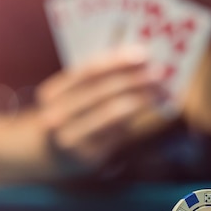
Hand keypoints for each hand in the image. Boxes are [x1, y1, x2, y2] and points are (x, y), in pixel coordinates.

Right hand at [35, 47, 167, 176]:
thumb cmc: (72, 116)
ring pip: (111, 113)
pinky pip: (117, 133)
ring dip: (140, 99)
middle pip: (102, 92)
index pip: (87, 72)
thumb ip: (99, 80)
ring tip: (161, 90)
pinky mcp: (89, 157)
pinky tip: (151, 108)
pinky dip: (136, 118)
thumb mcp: (74, 96)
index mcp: (52, 94)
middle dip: (134, 80)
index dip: (116, 61)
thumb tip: (139, 61)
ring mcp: (71, 139)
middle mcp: (56, 116)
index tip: (143, 53)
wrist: (50, 155)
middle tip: (160, 72)